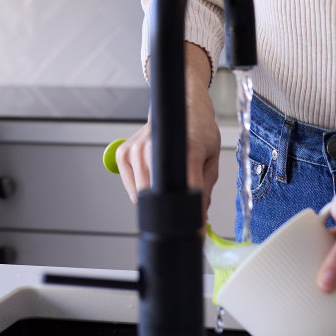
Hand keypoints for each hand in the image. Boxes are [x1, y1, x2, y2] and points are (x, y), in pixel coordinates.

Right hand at [115, 42, 220, 221]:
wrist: (183, 105)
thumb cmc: (199, 131)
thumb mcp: (211, 160)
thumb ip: (204, 191)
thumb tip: (197, 219)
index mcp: (189, 147)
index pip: (188, 191)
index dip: (190, 215)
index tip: (194, 230)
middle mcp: (158, 146)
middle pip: (159, 197)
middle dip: (171, 212)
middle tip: (182, 212)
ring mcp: (137, 148)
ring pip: (142, 195)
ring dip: (155, 200)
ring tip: (168, 183)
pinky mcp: (124, 152)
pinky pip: (130, 187)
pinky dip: (141, 189)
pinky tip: (153, 176)